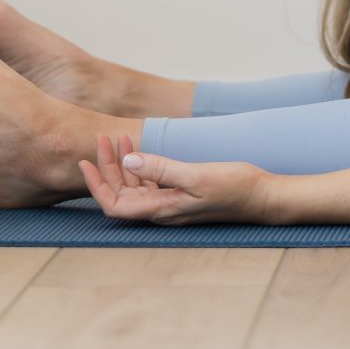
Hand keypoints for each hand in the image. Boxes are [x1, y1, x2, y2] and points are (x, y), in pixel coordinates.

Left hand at [78, 132, 275, 225]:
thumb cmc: (235, 188)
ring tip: (119, 139)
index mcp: (161, 210)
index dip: (96, 185)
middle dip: (107, 167)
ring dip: (123, 164)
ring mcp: (172, 203)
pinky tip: (141, 150)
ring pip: (135, 187)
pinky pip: (152, 183)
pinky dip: (141, 166)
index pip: (114, 204)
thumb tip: (128, 162)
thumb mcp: (197, 176)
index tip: (86, 160)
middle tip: (103, 138)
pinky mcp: (183, 195)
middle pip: (121, 193)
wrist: (264, 197)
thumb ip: (162, 169)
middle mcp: (162, 210)